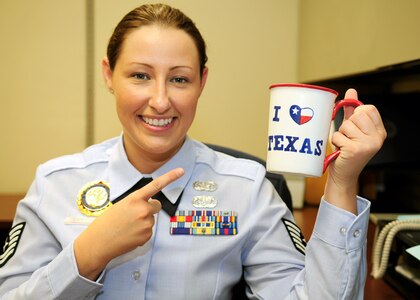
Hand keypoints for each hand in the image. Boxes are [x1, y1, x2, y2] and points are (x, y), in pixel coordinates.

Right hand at [74, 168, 184, 279]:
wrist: (98, 243)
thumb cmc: (106, 223)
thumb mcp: (120, 205)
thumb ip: (136, 203)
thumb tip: (148, 206)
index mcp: (134, 199)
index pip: (155, 185)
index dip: (170, 177)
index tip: (181, 171)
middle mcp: (143, 209)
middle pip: (156, 205)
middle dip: (149, 209)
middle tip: (133, 216)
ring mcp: (146, 223)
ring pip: (151, 219)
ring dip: (143, 222)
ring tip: (127, 227)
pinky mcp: (147, 236)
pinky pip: (149, 231)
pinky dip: (141, 233)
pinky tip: (129, 235)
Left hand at [324, 89, 386, 213]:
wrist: (343, 175)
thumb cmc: (346, 151)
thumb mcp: (352, 129)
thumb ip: (352, 110)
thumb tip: (351, 91)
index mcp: (379, 131)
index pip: (368, 108)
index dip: (357, 114)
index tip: (354, 126)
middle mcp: (377, 138)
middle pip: (357, 115)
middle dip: (347, 125)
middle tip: (348, 138)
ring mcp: (368, 144)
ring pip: (346, 125)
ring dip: (340, 134)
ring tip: (343, 145)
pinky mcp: (355, 149)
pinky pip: (337, 135)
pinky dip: (335, 142)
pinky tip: (340, 151)